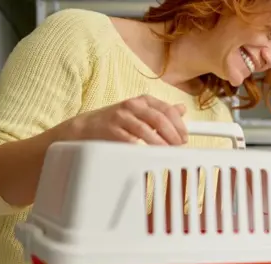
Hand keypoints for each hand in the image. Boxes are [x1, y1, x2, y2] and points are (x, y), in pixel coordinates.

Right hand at [60, 95, 188, 145]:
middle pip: (159, 119)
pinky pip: (131, 141)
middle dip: (173, 135)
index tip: (185, 137)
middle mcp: (132, 106)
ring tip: (168, 152)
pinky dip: (142, 149)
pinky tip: (149, 155)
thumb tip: (182, 109)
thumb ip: (161, 112)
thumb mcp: (140, 113)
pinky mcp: (112, 131)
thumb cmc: (115, 122)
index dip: (179, 124)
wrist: (85, 128)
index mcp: (143, 101)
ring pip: (146, 130)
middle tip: (179, 146)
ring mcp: (121, 117)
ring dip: (160, 143)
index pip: (167, 109)